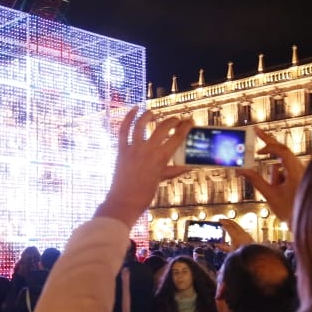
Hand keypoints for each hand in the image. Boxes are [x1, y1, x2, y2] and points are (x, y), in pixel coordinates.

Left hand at [96, 109, 192, 226]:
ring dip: (150, 115)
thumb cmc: (144, 194)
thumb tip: (188, 166)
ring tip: (155, 114)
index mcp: (161, 157)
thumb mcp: (161, 180)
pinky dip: (129, 117)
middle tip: (178, 120)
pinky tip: (135, 109)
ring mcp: (133, 148)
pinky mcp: (122, 149)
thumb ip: (173, 170)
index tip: (190, 121)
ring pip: (142, 124)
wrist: (124, 202)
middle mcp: (148, 149)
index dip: (185, 127)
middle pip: (163, 127)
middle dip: (173, 121)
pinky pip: (124, 129)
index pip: (177, 137)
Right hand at [220, 218, 252, 248]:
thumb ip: (223, 247)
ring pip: (236, 224)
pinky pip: (240, 227)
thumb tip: (217, 245)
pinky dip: (235, 225)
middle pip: (232, 223)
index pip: (228, 226)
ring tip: (227, 222)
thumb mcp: (231, 250)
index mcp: (234, 235)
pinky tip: (234, 227)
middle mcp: (239, 232)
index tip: (219, 221)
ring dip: (231, 222)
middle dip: (226, 220)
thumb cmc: (242, 251)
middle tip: (222, 219)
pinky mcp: (247, 234)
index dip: (223, 223)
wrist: (251, 252)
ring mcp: (244, 232)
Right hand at [236, 129, 303, 227]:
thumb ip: (255, 181)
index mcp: (296, 171)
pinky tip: (283, 193)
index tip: (257, 151)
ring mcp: (301, 171)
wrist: (307, 221)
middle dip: (268, 144)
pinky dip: (279, 179)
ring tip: (279, 193)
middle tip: (256, 130)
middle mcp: (300, 168)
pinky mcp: (299, 176)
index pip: (281, 151)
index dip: (268, 147)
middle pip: (281, 151)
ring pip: (281, 167)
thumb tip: (242, 170)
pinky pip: (285, 172)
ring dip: (275, 176)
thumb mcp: (270, 195)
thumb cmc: (290, 210)